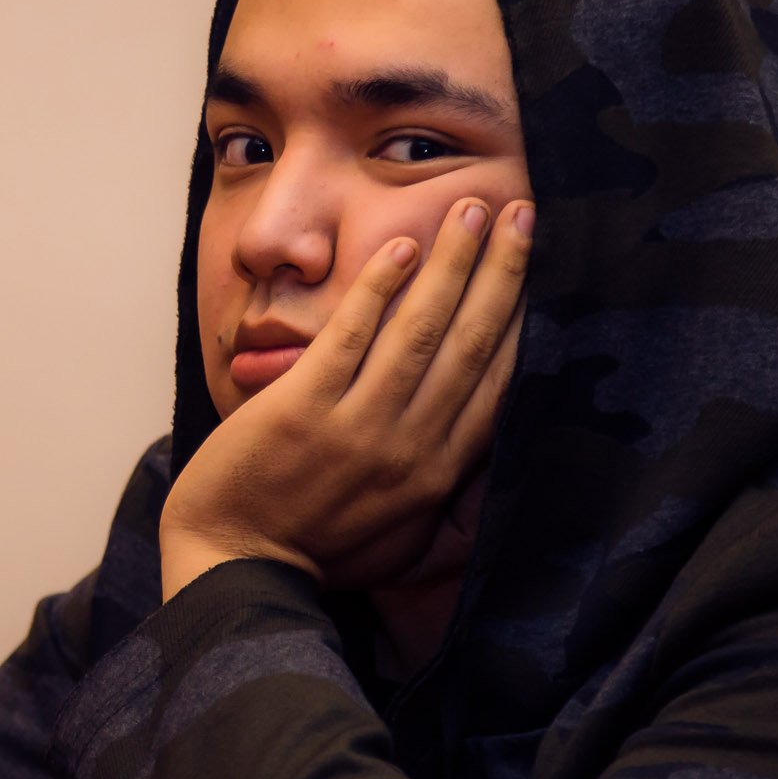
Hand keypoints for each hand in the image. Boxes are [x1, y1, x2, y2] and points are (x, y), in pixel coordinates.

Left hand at [161, 195, 532, 596]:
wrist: (237, 568)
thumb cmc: (318, 554)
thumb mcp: (402, 538)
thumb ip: (444, 494)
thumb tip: (481, 451)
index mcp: (439, 475)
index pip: (499, 383)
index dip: (524, 318)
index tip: (540, 267)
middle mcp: (411, 447)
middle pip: (473, 344)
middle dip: (502, 272)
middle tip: (520, 212)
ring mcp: (357, 426)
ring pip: (421, 330)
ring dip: (452, 263)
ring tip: (472, 209)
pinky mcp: (303, 408)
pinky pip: (352, 335)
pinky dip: (378, 287)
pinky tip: (401, 244)